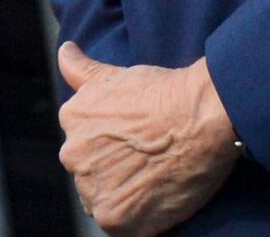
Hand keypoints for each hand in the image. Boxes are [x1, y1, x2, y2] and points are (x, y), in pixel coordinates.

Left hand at [56, 46, 238, 236]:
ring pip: (105, 200)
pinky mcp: (117, 220)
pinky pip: (123, 227)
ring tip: (157, 176)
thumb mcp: (118, 75)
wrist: (204, 115)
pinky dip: (140, 218)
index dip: (114, 142)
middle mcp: (74, 156)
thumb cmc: (167, 91)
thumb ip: (83, 70)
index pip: (85, 141)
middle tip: (151, 157)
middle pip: (92, 173)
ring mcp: (93, 190)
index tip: (138, 137)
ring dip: (125, 194)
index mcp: (72, 119)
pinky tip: (160, 196)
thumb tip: (65, 51)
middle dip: (115, 169)